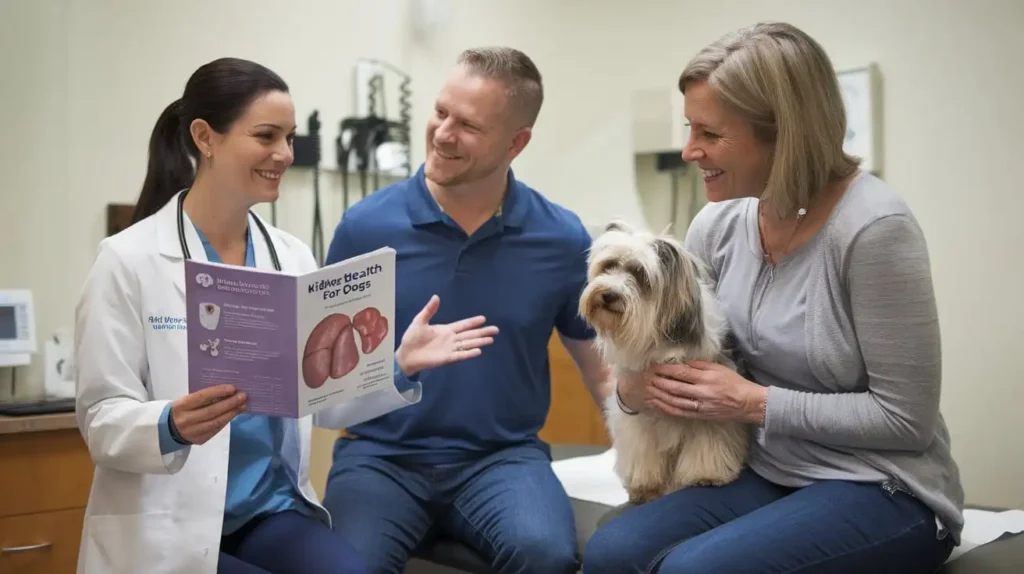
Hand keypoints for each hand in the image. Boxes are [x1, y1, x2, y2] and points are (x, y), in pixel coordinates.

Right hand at [170, 384, 246, 444]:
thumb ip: (203, 398)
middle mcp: (186, 420)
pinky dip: (226, 420)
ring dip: (232, 413)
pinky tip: (234, 414)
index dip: (217, 392)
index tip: (232, 388)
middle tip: (243, 396)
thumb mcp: (186, 401)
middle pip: (212, 411)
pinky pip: (216, 429)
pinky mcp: (199, 440)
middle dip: (230, 403)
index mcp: (181, 406)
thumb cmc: (182, 410)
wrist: (168, 430)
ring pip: (216, 422)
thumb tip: (226, 392)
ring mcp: (193, 432)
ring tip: (243, 405)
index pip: (201, 397)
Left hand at [395, 295, 498, 376]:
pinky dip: (468, 353)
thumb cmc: (412, 338)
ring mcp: (450, 349)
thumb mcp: (419, 321)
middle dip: (482, 332)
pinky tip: (478, 351)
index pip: (463, 325)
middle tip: (496, 330)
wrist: (406, 354)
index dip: (472, 322)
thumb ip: (429, 310)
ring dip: (479, 342)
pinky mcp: (446, 358)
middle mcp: (451, 339)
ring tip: (491, 340)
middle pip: (470, 335)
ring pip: (468, 344)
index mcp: (446, 330)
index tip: (483, 319)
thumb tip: (436, 297)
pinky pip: (460, 355)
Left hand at [644, 361, 767, 423]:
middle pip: (674, 387)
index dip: (665, 369)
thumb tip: (682, 362)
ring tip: (648, 389)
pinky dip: (667, 408)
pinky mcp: (700, 415)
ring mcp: (700, 405)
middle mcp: (702, 392)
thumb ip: (700, 365)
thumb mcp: (719, 368)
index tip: (654, 366)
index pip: (681, 372)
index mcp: (706, 378)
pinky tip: (658, 404)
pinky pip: (679, 412)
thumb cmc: (734, 383)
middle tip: (646, 377)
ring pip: (674, 401)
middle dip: (658, 382)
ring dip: (659, 395)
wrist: (747, 403)